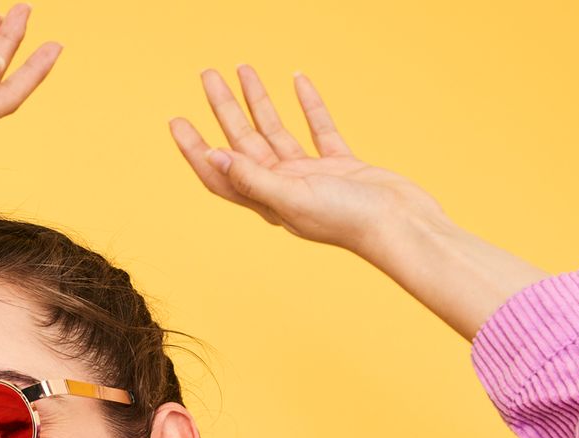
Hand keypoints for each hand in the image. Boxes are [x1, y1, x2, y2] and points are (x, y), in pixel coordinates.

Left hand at [169, 66, 452, 264]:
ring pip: (277, 132)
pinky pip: (319, 130)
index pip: (220, 174)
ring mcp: (313, 177)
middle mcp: (285, 188)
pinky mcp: (342, 166)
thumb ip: (253, 178)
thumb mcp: (293, 197)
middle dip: (224, 109)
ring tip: (244, 69)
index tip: (177, 120)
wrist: (402, 226)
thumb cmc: (348, 220)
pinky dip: (309, 105)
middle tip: (207, 75)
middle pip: (244, 143)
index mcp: (267, 201)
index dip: (195, 150)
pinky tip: (298, 81)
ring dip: (259, 102)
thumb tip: (213, 158)